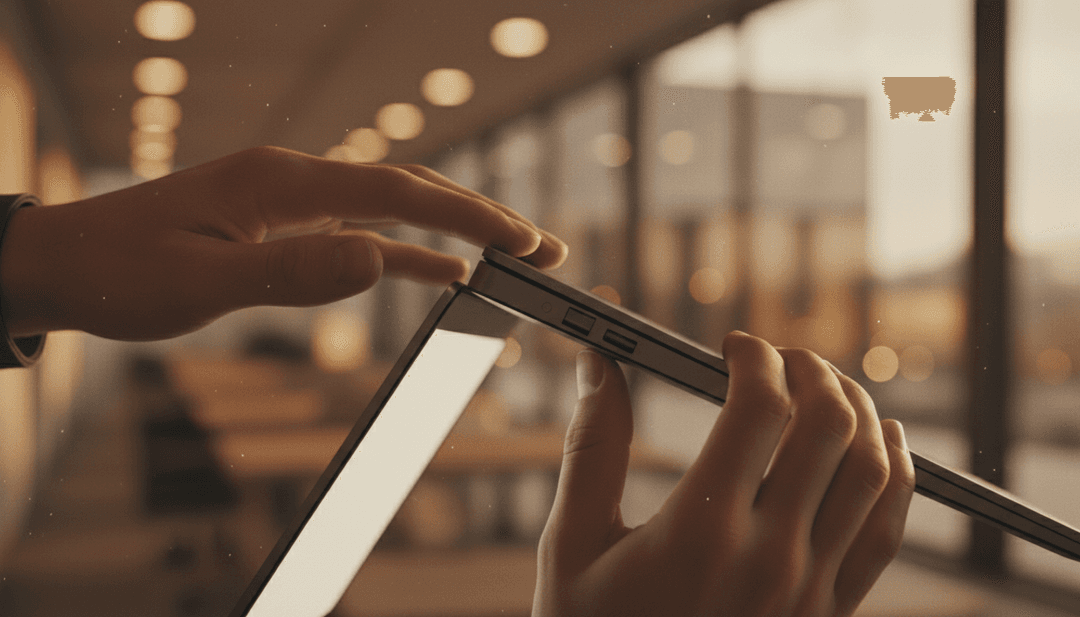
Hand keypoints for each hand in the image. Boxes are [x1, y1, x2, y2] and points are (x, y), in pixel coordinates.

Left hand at [0, 146, 565, 340]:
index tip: (520, 238)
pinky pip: (362, 233)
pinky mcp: (285, 226)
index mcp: (283, 183)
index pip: (397, 190)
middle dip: (481, 215)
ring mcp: (293, 202)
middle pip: (410, 187)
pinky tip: (443, 272)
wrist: (63, 264)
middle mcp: (297, 181)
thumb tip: (378, 260)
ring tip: (514, 255)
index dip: (466, 213)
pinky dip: (409, 250)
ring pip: (394, 208)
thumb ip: (291, 273)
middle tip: (544, 247)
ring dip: (455, 230)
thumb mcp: (202, 283)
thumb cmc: (121, 273)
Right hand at [534, 331, 914, 616]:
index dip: (753, 358)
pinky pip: (886, 531)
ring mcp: (810, 589)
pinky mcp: (829, 612)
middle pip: (827, 427)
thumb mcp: (572, 544)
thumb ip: (591, 446)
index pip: (760, 408)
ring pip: (872, 472)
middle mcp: (769, 557)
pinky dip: (895, 474)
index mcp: (700, 531)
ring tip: (825, 387)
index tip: (733, 347)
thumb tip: (595, 362)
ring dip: (857, 411)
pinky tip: (880, 443)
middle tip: (779, 358)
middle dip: (809, 371)